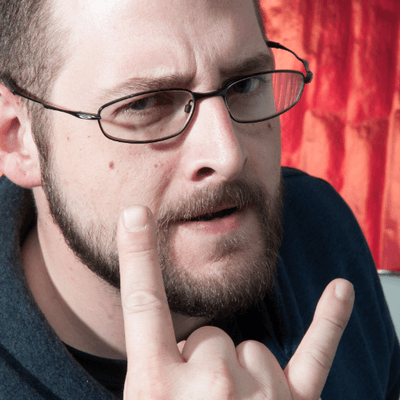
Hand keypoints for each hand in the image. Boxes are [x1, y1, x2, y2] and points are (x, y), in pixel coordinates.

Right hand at [117, 205, 353, 399]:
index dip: (137, 256)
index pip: (142, 305)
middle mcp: (208, 388)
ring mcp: (257, 398)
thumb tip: (175, 353)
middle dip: (204, 362)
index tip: (135, 214)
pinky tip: (341, 290)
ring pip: (250, 348)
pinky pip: (315, 353)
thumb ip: (157, 379)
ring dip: (241, 375)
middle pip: (209, 334)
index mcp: (157, 389)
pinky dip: (328, 321)